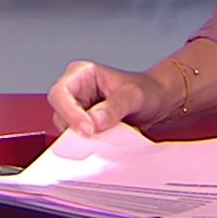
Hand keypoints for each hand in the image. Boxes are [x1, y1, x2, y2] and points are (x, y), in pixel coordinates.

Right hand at [47, 60, 174, 137]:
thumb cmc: (146, 92)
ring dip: (83, 137)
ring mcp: (78, 109)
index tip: (88, 129)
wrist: (157, 104)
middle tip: (97, 137)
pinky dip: (88, 143)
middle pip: (60, 113)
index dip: (70, 112)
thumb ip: (115, 107)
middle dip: (76, 127)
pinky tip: (105, 141)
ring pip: (66, 129)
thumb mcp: (134, 96)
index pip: (60, 93)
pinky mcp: (84, 125)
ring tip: (107, 136)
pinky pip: (77, 138)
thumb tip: (95, 121)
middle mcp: (75, 90)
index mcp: (81, 74)